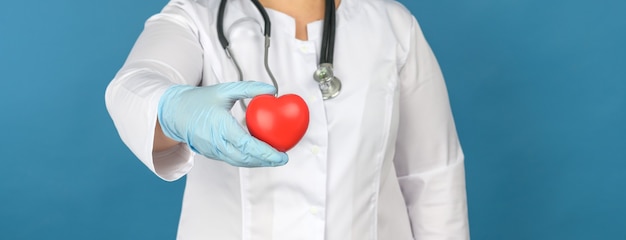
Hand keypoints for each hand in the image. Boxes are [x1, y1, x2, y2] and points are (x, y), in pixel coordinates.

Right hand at [157, 81, 287, 166]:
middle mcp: (217, 142)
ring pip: (240, 162)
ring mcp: (213, 151)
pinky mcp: (212, 154)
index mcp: (221, 127)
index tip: (282, 154)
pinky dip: (247, 160)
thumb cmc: (198, 101)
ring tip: (274, 158)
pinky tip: (258, 155)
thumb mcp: (225, 90)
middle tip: (283, 158)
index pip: (248, 145)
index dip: (266, 153)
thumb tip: (272, 90)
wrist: (174, 113)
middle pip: (246, 158)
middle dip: (266, 161)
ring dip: (258, 163)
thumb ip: (249, 89)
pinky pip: (233, 160)